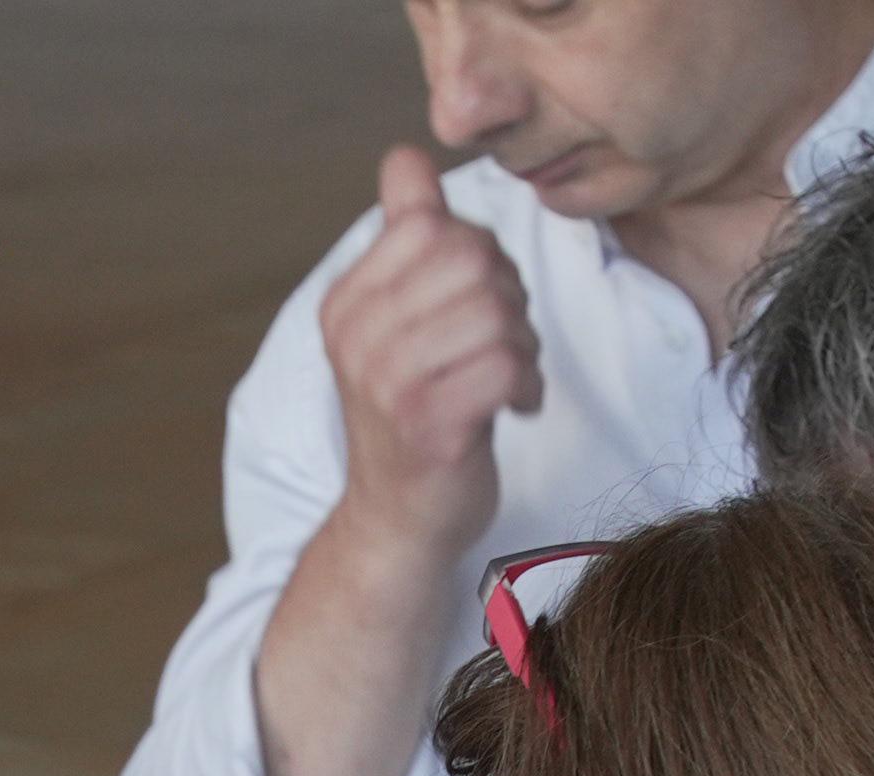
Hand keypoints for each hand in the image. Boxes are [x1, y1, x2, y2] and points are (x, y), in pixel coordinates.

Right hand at [320, 145, 542, 576]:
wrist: (397, 521)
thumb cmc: (412, 413)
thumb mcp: (397, 318)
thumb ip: (404, 235)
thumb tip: (406, 156)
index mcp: (347, 303)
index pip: (433, 225)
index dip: (478, 253)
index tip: (474, 302)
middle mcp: (357, 338)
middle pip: (472, 260)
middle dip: (508, 294)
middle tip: (502, 341)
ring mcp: (389, 384)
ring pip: (496, 311)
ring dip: (522, 343)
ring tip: (506, 376)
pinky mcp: (429, 427)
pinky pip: (507, 365)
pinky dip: (526, 384)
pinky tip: (513, 406)